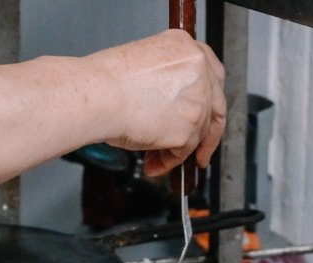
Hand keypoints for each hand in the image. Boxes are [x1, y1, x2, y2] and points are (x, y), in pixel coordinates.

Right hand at [91, 29, 225, 176]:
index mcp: (185, 47)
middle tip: (198, 152)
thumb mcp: (142, 66)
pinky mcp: (189, 128)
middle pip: (214, 106)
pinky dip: (168, 162)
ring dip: (176, 150)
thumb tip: (168, 108)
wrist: (98, 96)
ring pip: (197, 133)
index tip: (204, 115)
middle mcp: (199, 70)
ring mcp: (198, 100)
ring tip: (154, 160)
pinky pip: (182, 152)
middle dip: (206, 134)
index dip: (207, 100)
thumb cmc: (105, 82)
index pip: (211, 74)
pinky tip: (153, 164)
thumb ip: (165, 81)